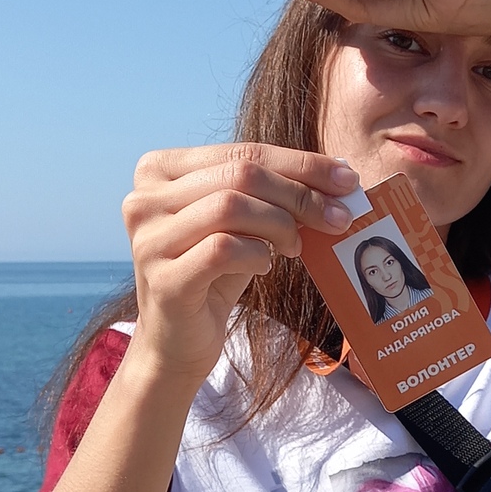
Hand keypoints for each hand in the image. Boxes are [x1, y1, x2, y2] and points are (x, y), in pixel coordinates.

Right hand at [122, 143, 359, 388]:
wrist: (178, 340)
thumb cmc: (213, 273)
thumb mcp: (241, 223)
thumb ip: (273, 192)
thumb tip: (340, 174)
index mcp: (159, 171)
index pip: (241, 150)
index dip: (300, 163)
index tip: (347, 180)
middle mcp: (144, 199)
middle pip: (239, 174)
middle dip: (300, 193)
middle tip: (339, 217)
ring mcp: (149, 239)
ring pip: (230, 206)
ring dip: (280, 224)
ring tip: (295, 246)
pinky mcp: (163, 279)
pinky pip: (224, 249)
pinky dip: (257, 255)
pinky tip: (264, 266)